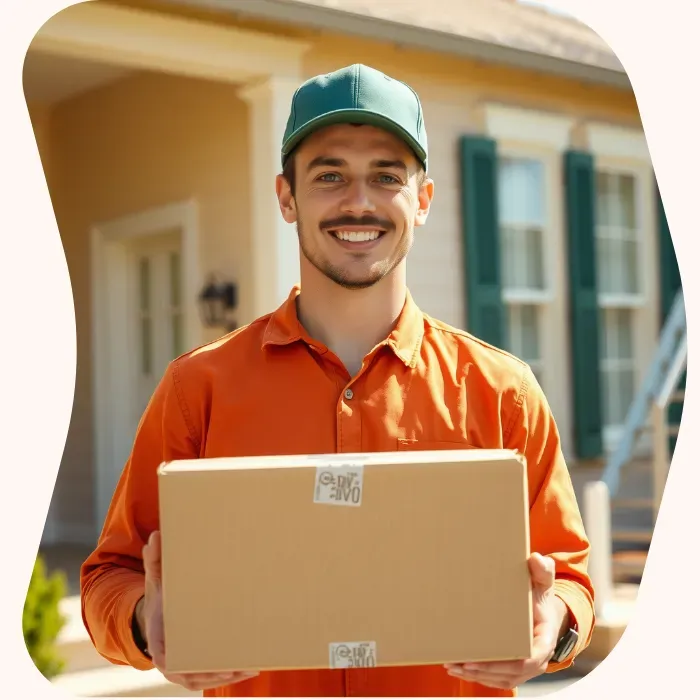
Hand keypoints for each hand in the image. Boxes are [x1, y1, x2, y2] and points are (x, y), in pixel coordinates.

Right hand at [136, 530, 259, 691]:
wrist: (162, 610)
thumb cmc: (162, 594)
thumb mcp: (156, 576)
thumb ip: (155, 558)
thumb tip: (157, 537)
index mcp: (159, 640)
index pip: (167, 660)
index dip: (183, 667)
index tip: (198, 667)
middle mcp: (171, 658)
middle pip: (192, 674)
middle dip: (214, 673)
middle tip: (236, 668)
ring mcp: (185, 665)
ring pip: (205, 678)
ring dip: (227, 676)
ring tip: (250, 669)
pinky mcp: (198, 664)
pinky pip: (213, 675)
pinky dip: (230, 674)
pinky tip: (251, 669)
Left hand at [444, 553, 567, 690]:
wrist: (542, 611)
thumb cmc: (539, 597)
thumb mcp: (542, 581)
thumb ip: (542, 570)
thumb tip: (536, 559)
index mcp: (544, 639)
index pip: (529, 659)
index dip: (504, 663)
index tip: (478, 660)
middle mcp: (537, 659)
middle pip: (511, 674)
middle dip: (482, 671)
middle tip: (457, 663)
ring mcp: (526, 668)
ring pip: (502, 680)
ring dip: (476, 676)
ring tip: (452, 666)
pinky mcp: (515, 670)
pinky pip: (498, 679)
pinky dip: (479, 677)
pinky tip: (460, 670)